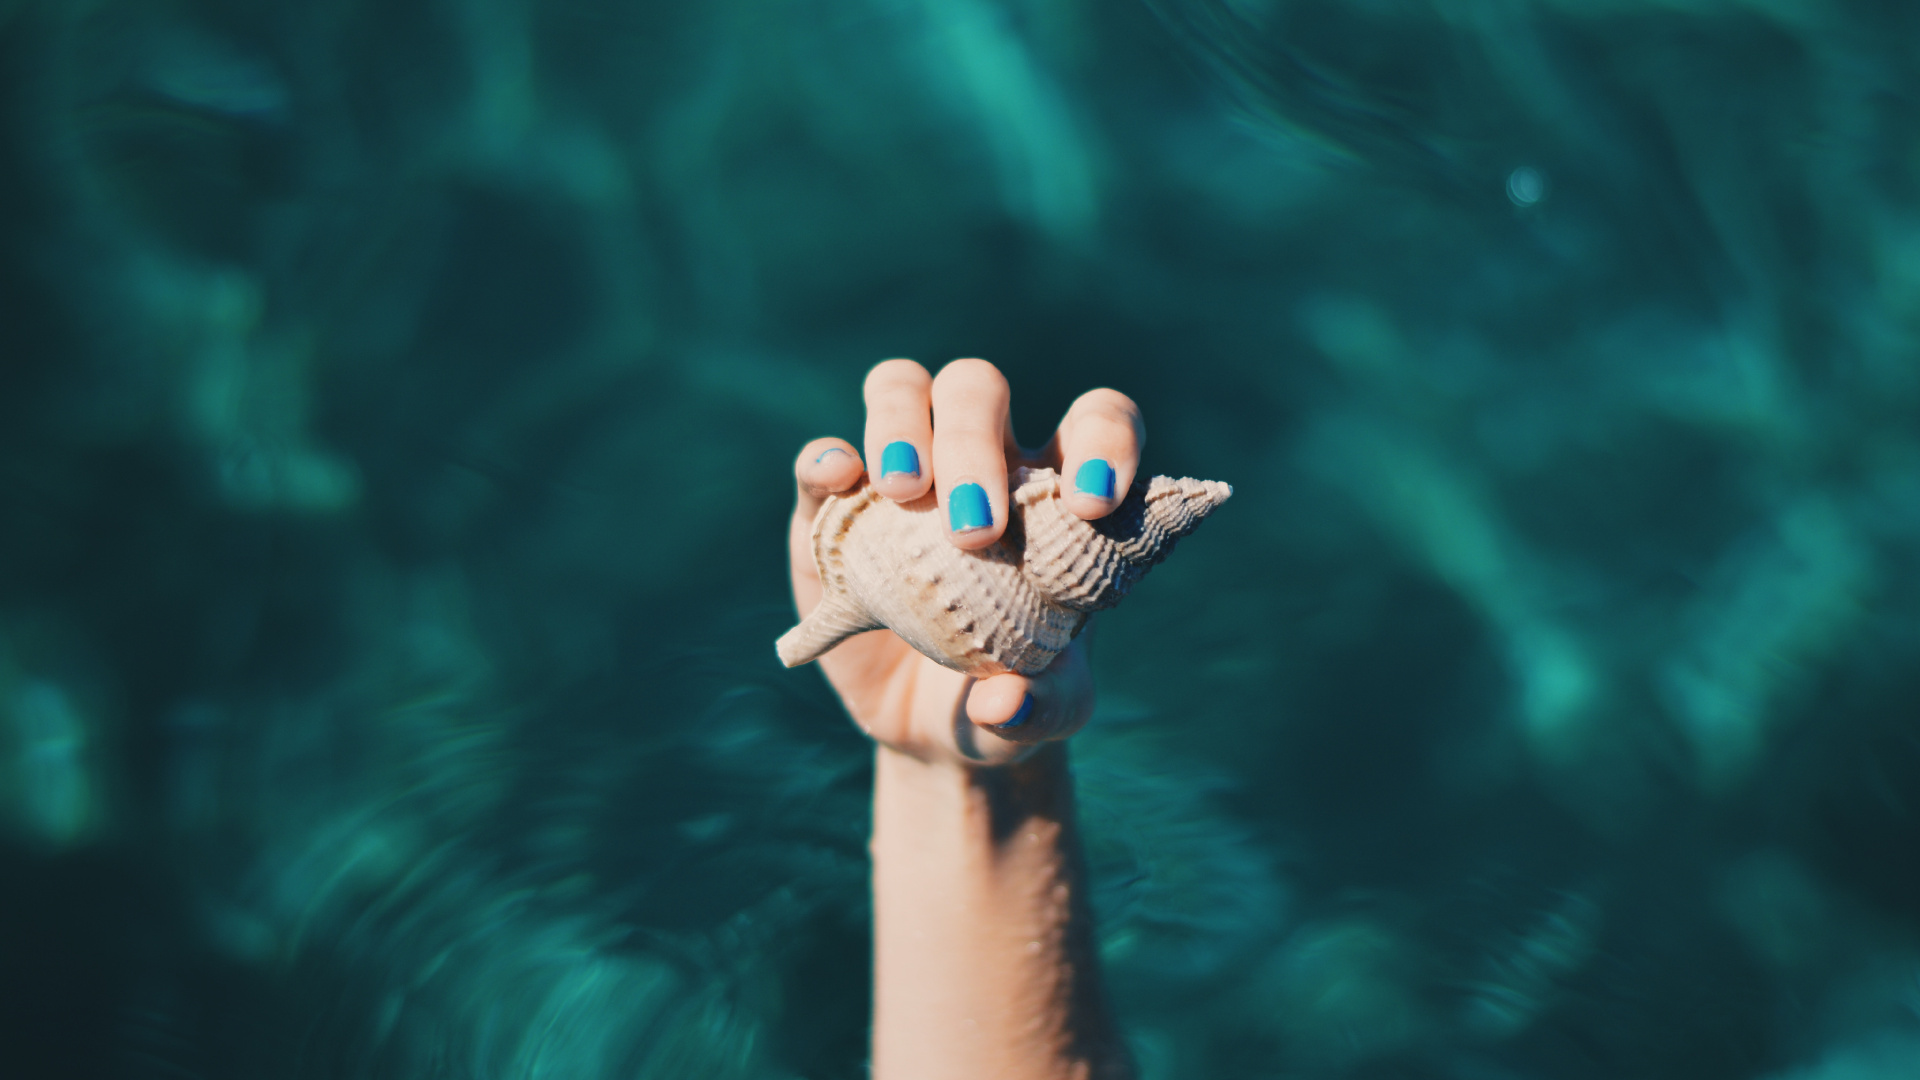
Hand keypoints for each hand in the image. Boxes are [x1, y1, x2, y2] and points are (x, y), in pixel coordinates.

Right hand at [788, 358, 1144, 767]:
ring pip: (902, 389)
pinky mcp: (833, 514)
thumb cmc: (1015, 700)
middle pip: (979, 389)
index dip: (1103, 440)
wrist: (936, 732)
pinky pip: (823, 461)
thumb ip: (1043, 707)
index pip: (1094, 421)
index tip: (1091, 503)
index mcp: (1055, 495)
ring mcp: (903, 478)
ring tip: (905, 492)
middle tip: (973, 531)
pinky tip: (840, 482)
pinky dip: (826, 460)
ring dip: (901, 424)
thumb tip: (1002, 702)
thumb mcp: (1047, 715)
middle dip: (974, 443)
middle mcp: (982, 463)